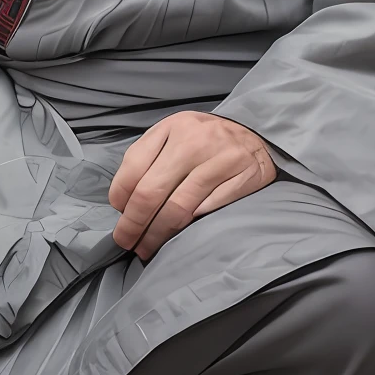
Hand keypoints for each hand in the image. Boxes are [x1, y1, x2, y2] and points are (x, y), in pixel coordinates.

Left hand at [108, 111, 276, 260]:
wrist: (255, 133)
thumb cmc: (204, 139)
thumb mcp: (174, 134)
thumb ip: (148, 158)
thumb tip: (124, 201)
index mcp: (172, 127)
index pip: (134, 166)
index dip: (120, 196)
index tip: (119, 214)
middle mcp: (194, 141)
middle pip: (151, 191)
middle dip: (133, 223)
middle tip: (125, 241)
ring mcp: (219, 159)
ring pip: (178, 208)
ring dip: (157, 234)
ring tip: (147, 247)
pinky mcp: (242, 178)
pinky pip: (208, 211)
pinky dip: (190, 227)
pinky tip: (179, 237)